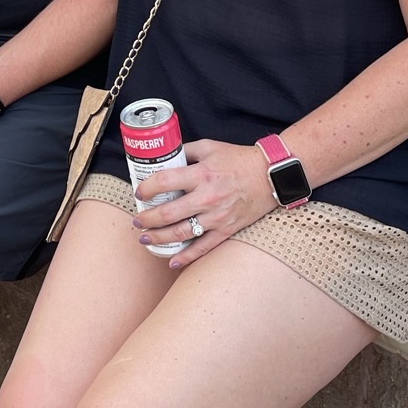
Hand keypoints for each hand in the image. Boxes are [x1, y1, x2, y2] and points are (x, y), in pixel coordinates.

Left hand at [131, 137, 278, 268]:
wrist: (269, 175)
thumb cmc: (238, 159)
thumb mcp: (209, 147)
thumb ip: (186, 152)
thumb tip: (163, 156)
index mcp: (202, 174)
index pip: (165, 182)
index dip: (147, 189)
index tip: (139, 193)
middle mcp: (208, 197)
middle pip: (169, 213)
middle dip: (147, 219)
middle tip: (137, 220)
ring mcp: (217, 216)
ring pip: (182, 233)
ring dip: (159, 238)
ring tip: (145, 238)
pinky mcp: (227, 230)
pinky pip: (203, 248)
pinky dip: (186, 257)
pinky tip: (171, 261)